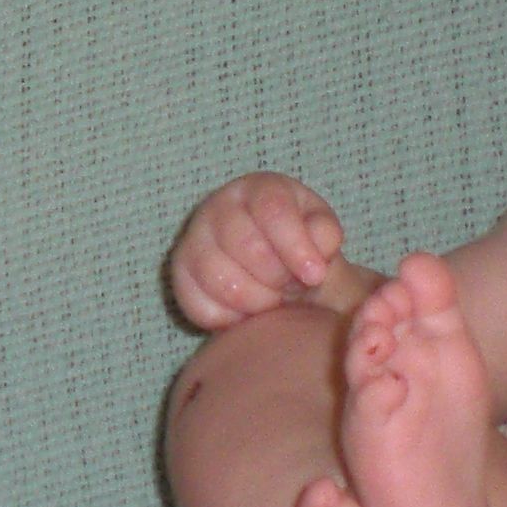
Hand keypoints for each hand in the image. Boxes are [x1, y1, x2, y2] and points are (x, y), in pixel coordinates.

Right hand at [169, 172, 357, 328]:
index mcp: (261, 189)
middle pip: (246, 245)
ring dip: (256, 300)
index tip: (315, 276)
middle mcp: (220, 206)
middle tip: (291, 287)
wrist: (276, 277)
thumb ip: (326, 236)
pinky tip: (247, 312)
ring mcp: (194, 239)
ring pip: (219, 277)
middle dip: (277, 277)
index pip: (272, 209)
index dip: (295, 245)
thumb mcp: (324, 239)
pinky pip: (200, 303)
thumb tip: (316, 247)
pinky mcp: (181, 274)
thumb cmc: (302, 253)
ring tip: (272, 300)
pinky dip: (230, 317)